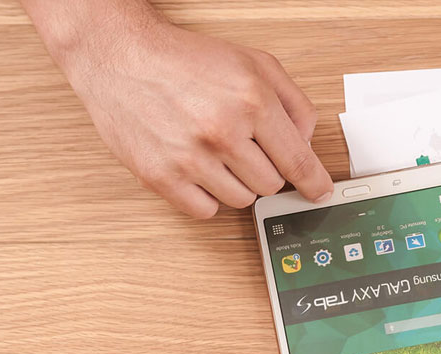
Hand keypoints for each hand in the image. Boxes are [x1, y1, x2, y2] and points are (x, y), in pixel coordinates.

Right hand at [34, 5, 332, 217]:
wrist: (120, 55)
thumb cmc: (187, 59)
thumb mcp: (255, 64)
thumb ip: (294, 103)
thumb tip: (307, 144)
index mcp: (252, 102)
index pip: (298, 161)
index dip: (314, 183)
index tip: (320, 194)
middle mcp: (222, 131)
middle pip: (271, 184)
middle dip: (265, 169)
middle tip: (243, 146)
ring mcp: (190, 158)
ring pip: (242, 201)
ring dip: (236, 183)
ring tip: (216, 151)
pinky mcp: (160, 176)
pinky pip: (205, 210)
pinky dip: (207, 196)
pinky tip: (198, 168)